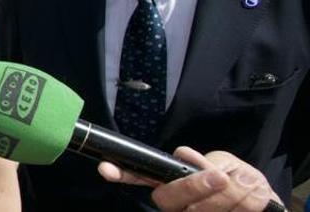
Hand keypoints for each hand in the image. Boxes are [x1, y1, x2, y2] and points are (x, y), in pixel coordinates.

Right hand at [97, 146, 282, 211]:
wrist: (262, 203)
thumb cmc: (239, 182)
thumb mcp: (227, 164)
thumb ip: (211, 163)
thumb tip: (191, 161)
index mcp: (172, 182)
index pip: (139, 175)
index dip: (122, 172)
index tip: (106, 168)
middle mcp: (174, 205)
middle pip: (167, 198)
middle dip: (193, 186)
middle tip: (220, 177)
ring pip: (198, 211)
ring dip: (231, 198)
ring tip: (249, 184)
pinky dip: (245, 207)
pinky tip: (252, 198)